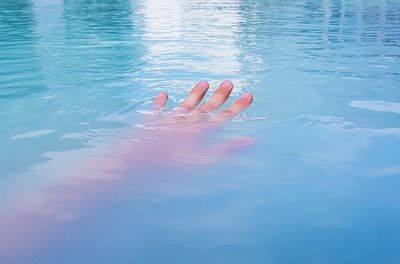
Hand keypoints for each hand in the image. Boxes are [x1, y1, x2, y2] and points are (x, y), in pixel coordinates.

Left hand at [138, 80, 253, 165]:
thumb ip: (225, 149)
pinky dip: (162, 102)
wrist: (140, 161)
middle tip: (229, 82)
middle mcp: (187, 121)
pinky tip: (164, 93)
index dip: (237, 106)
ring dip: (195, 94)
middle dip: (219, 95)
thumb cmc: (173, 164)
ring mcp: (170, 120)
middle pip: (206, 107)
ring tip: (204, 82)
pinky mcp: (153, 122)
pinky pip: (158, 110)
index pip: (223, 116)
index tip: (249, 95)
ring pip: (186, 104)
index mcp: (200, 131)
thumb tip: (250, 140)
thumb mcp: (203, 159)